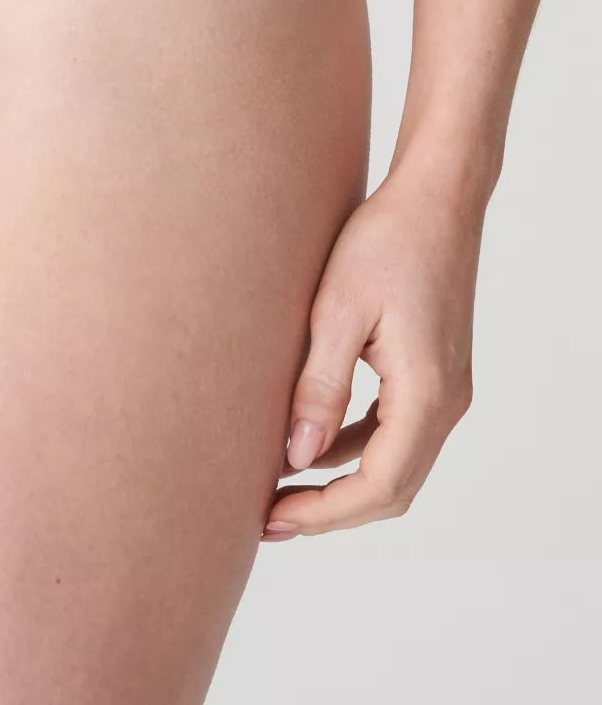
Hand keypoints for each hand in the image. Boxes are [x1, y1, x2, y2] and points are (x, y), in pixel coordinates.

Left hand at [262, 162, 480, 538]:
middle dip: (331, 509)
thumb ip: (319, 387)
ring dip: (342, 482)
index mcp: (427, 393)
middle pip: (392, 486)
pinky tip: (310, 442)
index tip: (272, 518)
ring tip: (281, 489)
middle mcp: (446, 401)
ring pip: (394, 462)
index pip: (379, 485)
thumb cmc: (385, 241)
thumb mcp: (337, 311)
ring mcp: (443, 387)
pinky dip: (354, 447)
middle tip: (269, 517)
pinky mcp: (431, 371)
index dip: (325, 512)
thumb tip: (297, 457)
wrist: (435, 198)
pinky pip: (394, 429)